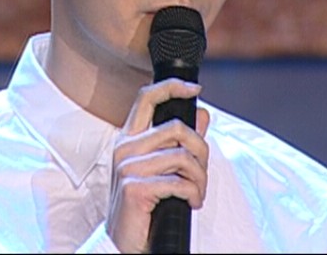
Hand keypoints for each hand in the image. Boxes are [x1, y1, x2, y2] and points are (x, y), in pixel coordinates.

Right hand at [106, 79, 209, 253]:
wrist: (125, 244)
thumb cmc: (144, 207)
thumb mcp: (163, 169)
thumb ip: (181, 140)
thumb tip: (202, 113)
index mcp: (128, 138)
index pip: (146, 97)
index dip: (172, 87)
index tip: (195, 89)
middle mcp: (124, 148)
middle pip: (177, 127)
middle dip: (201, 151)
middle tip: (202, 173)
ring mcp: (127, 167)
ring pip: (183, 157)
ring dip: (200, 179)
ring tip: (197, 192)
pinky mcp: (134, 188)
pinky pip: (179, 182)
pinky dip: (193, 194)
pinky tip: (191, 203)